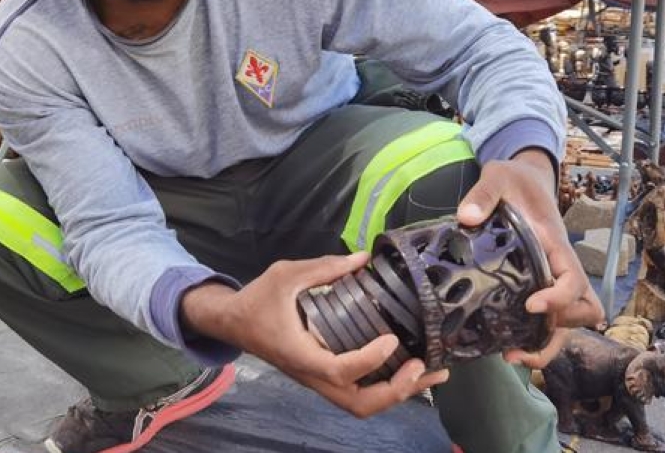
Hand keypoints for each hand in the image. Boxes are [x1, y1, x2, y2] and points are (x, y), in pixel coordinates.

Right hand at [181, 253, 448, 417]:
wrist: (234, 323)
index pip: (340, 370)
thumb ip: (324, 267)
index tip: (392, 338)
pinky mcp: (325, 378)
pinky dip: (388, 387)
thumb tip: (365, 258)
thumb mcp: (286, 274)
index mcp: (301, 354)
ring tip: (430, 372)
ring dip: (398, 393)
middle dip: (396, 390)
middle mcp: (313, 376)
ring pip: (362, 405)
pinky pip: (359, 394)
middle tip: (421, 365)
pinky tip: (410, 369)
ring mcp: (319, 381)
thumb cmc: (258, 300)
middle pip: (359, 404)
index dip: (369, 360)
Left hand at [456, 149, 603, 368]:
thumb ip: (482, 194)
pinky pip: (550, 322)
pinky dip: (536, 341)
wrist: (523, 179)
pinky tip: (506, 346)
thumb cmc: (514, 180)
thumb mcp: (498, 176)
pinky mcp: (537, 285)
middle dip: (559, 328)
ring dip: (548, 345)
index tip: (531, 305)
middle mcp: (559, 266)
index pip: (574, 278)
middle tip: (521, 337)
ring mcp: (551, 278)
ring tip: (511, 355)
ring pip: (570, 323)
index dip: (560, 297)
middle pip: (584, 309)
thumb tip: (466, 218)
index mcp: (554, 243)